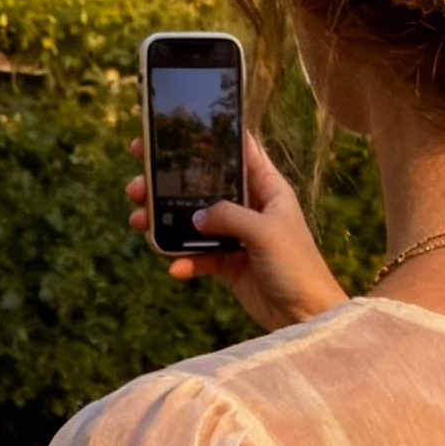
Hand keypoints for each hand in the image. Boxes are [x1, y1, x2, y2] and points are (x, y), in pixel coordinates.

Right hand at [127, 131, 347, 332]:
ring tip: (139, 220)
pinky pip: (198, 256)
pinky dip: (184, 260)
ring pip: (193, 221)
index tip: (173, 129)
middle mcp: (250, 207)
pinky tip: (174, 267)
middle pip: (203, 186)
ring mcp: (237, 236)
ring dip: (166, 221)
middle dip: (169, 183)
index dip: (209, 137)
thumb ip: (228, 216)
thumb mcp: (265, 232)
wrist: (306, 316)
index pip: (239, 150)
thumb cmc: (297, 266)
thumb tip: (195, 216)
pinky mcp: (228, 264)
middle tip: (138, 183)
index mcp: (267, 188)